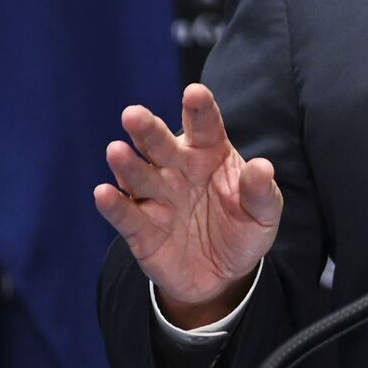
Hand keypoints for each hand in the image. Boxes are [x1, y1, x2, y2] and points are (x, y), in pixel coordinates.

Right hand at [93, 83, 282, 327]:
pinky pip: (126, 215)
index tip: (194, 92)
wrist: (222, 274)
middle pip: (160, 145)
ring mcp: (157, 197)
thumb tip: (262, 167)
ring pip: (138, 176)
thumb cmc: (242, 229)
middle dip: (147, 130)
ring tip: (116, 150)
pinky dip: (114, 205)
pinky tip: (104, 194)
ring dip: (127, 164)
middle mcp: (178, 169)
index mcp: (209, 153)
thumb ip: (261, 191)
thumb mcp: (263, 213)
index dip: (199, 109)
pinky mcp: (141, 229)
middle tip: (133, 114)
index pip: (204, 126)